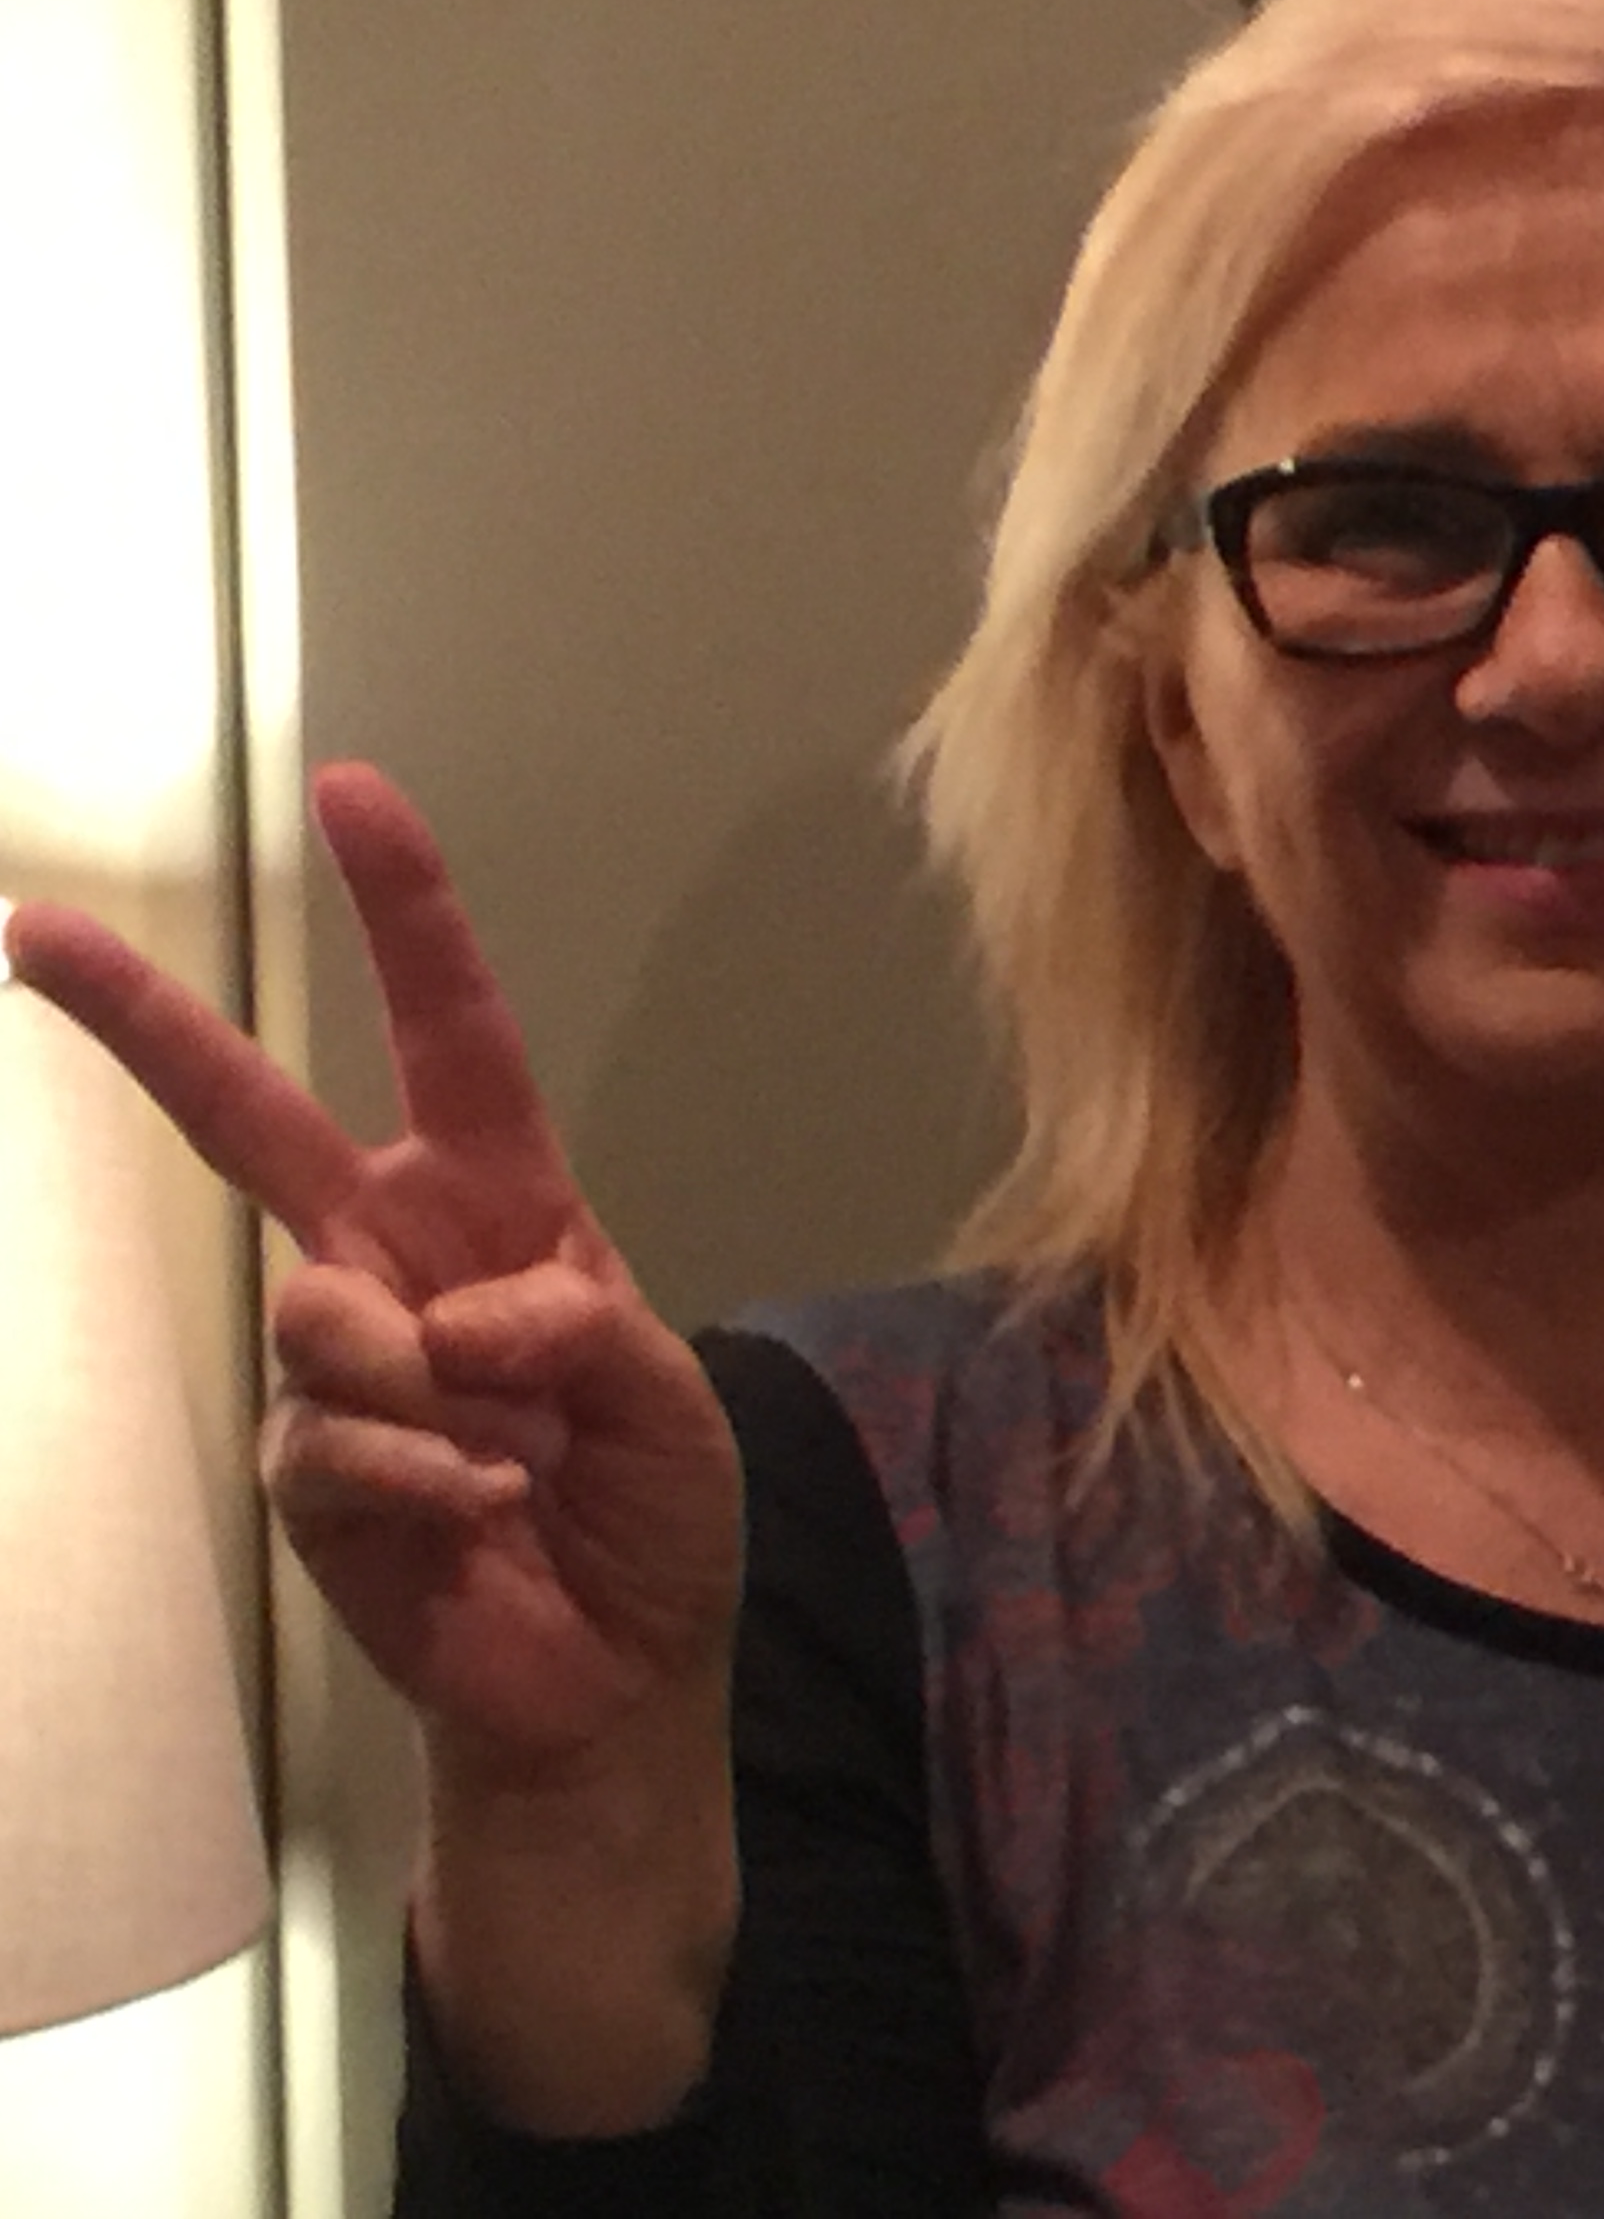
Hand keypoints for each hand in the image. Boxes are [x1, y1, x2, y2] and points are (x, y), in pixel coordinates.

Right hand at [4, 764, 741, 1790]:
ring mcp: (345, 1364)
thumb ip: (585, 1333)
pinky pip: (334, 1438)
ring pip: (317, 1310)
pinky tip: (480, 1518)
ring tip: (509, 1458)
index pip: (454, 1042)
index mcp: (507, 1213)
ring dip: (426, 1384)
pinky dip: (426, 1480)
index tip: (352, 795)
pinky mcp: (309, 1468)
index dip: (409, 919)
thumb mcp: (673, 1404)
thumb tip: (467, 1315)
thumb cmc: (654, 1519)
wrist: (615, 1675)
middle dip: (149, 1024)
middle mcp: (403, 1263)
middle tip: (32, 927)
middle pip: (256, 1119)